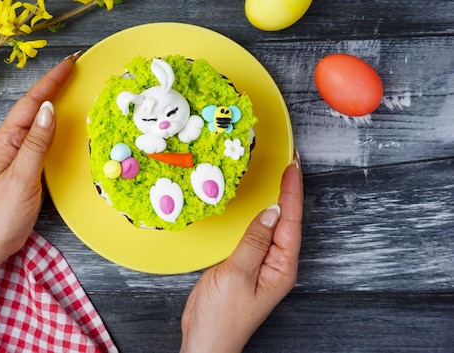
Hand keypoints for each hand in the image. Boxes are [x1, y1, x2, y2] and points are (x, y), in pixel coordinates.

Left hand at [0, 53, 79, 262]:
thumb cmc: (2, 214)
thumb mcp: (23, 178)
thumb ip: (36, 143)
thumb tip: (49, 109)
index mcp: (6, 140)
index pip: (31, 103)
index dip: (51, 81)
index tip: (71, 63)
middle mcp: (9, 141)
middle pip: (33, 105)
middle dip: (53, 84)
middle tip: (74, 67)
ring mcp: (15, 153)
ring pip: (35, 119)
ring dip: (52, 100)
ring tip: (70, 85)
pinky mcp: (22, 165)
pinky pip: (39, 135)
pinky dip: (52, 122)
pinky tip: (59, 121)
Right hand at [180, 152, 302, 352]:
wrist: (205, 341)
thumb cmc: (221, 316)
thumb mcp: (237, 274)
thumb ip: (254, 241)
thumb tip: (270, 211)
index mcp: (281, 267)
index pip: (290, 221)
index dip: (291, 192)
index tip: (292, 167)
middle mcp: (276, 264)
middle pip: (287, 221)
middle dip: (289, 191)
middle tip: (290, 163)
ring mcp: (262, 265)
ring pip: (273, 226)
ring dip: (276, 200)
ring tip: (280, 176)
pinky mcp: (247, 265)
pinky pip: (257, 235)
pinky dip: (258, 216)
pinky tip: (257, 205)